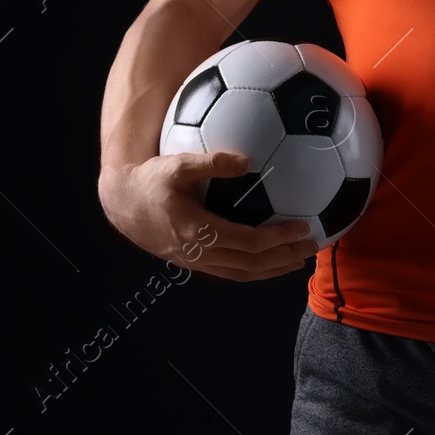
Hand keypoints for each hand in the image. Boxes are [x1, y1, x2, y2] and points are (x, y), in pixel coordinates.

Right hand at [98, 150, 319, 280]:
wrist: (122, 203)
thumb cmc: (151, 179)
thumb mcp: (177, 164)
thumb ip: (212, 162)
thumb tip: (247, 161)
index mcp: (198, 231)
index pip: (249, 242)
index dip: (278, 239)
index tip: (303, 227)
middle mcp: (199, 252)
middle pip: (251, 265)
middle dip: (284, 259)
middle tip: (312, 248)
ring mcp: (195, 261)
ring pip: (241, 273)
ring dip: (272, 269)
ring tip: (298, 261)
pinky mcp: (193, 261)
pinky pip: (230, 272)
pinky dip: (254, 269)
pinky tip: (268, 260)